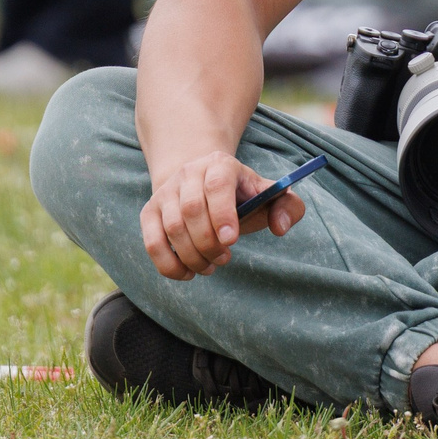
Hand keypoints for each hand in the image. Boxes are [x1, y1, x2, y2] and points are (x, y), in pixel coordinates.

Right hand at [139, 151, 304, 280]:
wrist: (202, 183)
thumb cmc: (242, 196)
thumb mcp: (268, 196)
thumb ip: (288, 207)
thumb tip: (280, 227)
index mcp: (220, 165)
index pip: (217, 186)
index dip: (223, 214)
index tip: (231, 241)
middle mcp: (188, 174)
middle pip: (192, 211)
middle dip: (209, 243)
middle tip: (225, 258)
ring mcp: (165, 192)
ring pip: (172, 229)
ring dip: (193, 256)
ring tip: (212, 265)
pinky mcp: (149, 213)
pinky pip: (152, 244)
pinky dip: (169, 265)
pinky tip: (188, 273)